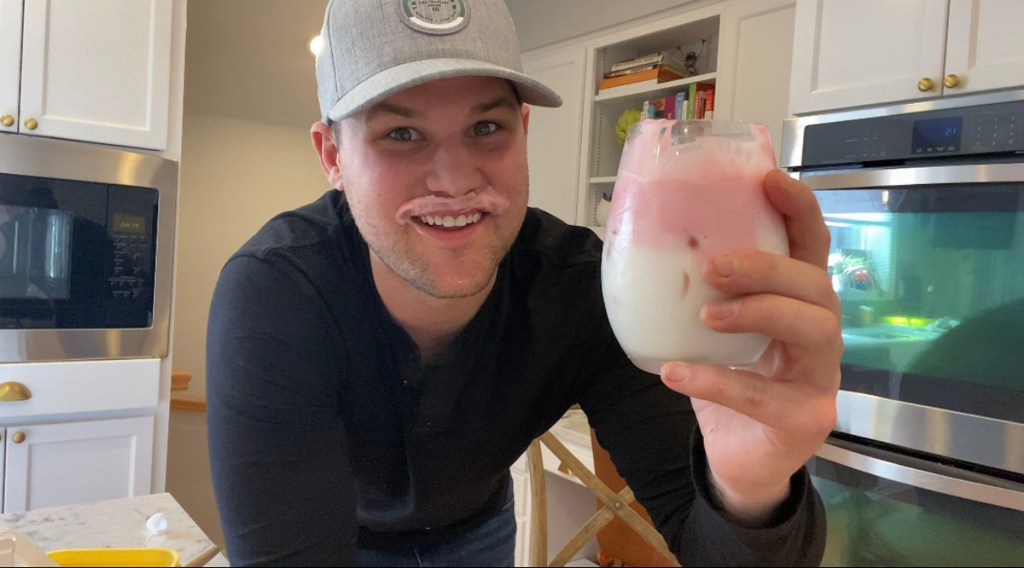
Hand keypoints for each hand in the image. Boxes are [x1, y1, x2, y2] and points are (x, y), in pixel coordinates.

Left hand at [660, 169, 841, 521]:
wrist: (739, 460)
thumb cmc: (729, 383)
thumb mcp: (712, 332)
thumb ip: (696, 293)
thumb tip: (638, 241)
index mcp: (799, 302)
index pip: (811, 246)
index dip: (798, 209)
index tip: (768, 180)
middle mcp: (820, 333)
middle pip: (816, 284)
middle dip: (767, 267)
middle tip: (715, 267)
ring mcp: (820, 377)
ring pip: (813, 329)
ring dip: (757, 312)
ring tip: (707, 315)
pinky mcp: (805, 419)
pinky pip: (766, 396)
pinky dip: (717, 381)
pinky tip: (676, 373)